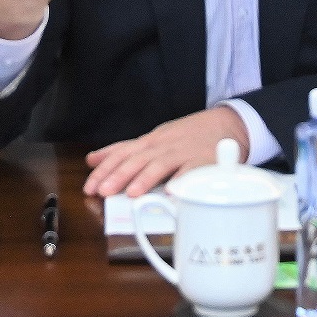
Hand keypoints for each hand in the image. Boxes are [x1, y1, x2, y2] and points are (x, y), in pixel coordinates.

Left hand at [83, 106, 249, 197]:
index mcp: (151, 141)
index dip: (105, 169)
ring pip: (162, 163)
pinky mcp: (205, 159)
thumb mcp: (153, 139)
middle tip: (103, 192)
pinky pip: (192, 169)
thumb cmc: (186, 136)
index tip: (89, 186)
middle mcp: (164, 145)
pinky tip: (172, 191)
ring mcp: (184, 151)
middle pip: (138, 158)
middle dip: (119, 175)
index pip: (122, 153)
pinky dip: (182, 180)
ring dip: (146, 177)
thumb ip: (124, 150)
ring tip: (133, 193)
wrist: (227, 123)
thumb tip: (91, 159)